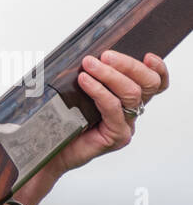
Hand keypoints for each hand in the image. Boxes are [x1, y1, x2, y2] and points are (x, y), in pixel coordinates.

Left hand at [45, 49, 169, 176]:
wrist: (47, 149)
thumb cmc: (60, 121)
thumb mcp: (77, 91)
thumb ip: (92, 76)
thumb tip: (90, 54)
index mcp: (127, 100)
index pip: (153, 83)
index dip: (156, 69)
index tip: (147, 55)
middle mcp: (130, 113)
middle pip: (147, 85)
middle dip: (128, 65)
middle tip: (105, 56)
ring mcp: (125, 125)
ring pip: (132, 93)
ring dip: (110, 74)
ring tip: (89, 65)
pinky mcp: (116, 136)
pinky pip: (113, 108)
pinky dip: (99, 90)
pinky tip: (84, 80)